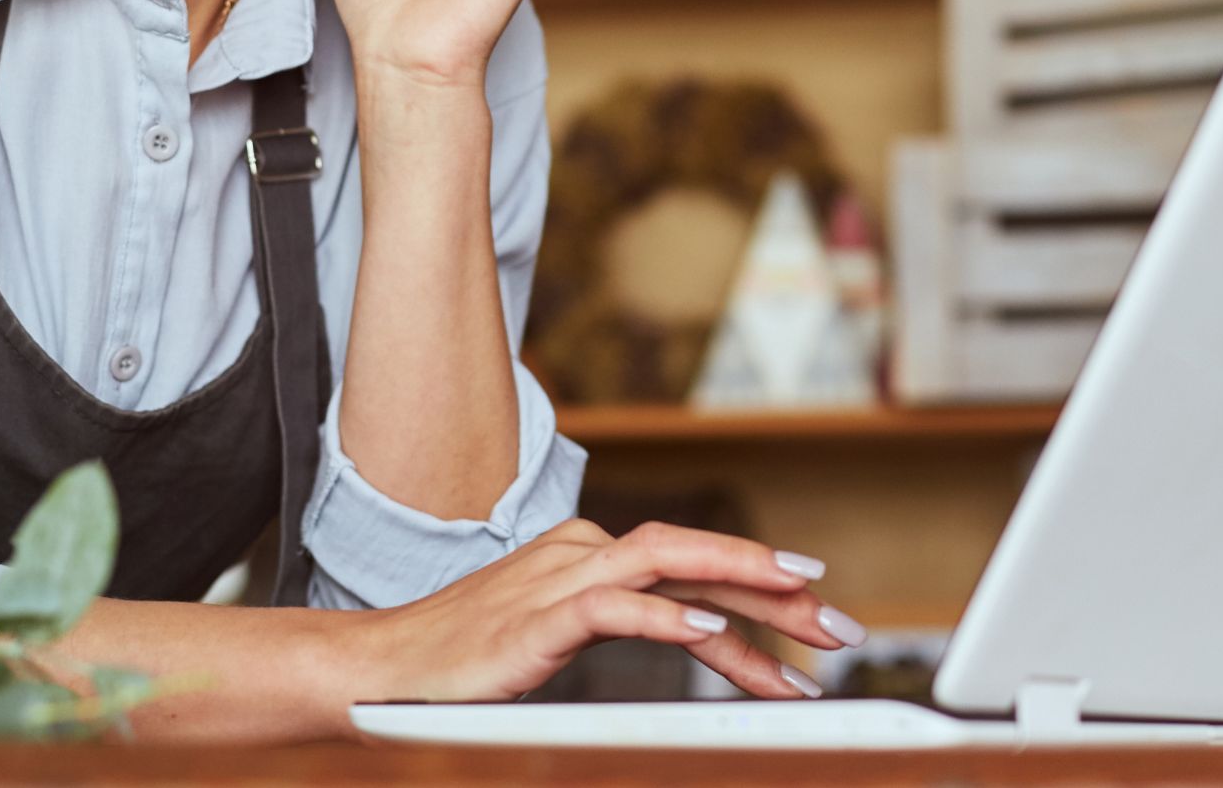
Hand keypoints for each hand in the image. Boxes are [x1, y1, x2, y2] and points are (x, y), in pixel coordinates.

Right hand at [344, 519, 860, 713]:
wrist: (382, 670)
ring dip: (743, 588)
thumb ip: (623, 625)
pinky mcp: (536, 618)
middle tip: (840, 625)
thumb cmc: (466, 661)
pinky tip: (709, 636)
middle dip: (775, 587)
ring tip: (804, 612)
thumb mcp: (557, 637)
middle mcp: (583, 553)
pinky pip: (614, 609)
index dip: (762, 585)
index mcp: (591, 556)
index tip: (820, 614)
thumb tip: (702, 639)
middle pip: (696, 557)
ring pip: (669, 565)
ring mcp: (559, 580)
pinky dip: (666, 618)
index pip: (693, 564)